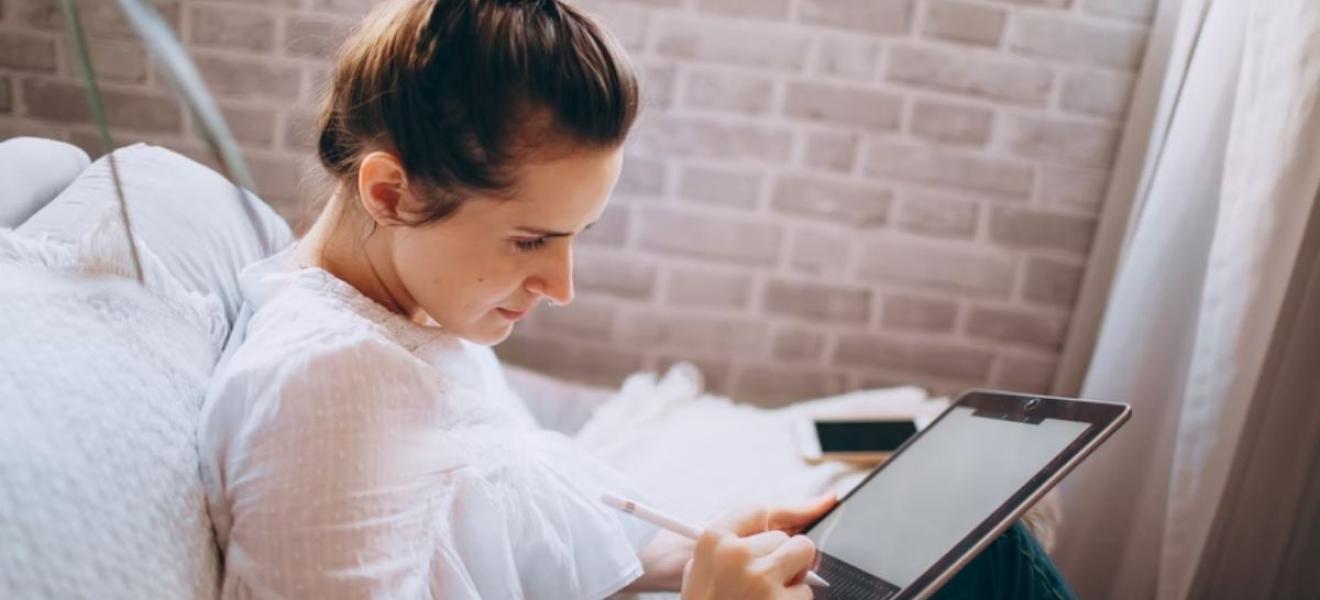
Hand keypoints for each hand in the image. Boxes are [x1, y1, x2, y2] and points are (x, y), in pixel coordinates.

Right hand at [680, 494, 836, 599]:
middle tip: (759, 580)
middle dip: (779, 557)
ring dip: (793, 576)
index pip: (758, 509)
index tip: (814, 507)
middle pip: (784, 537)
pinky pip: (806, 592)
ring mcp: (760, 579)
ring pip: (802, 556)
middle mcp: (736, 555)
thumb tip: (804, 512)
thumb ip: (738, 539)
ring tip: (766, 594)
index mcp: (713, 540)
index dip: (784, 512)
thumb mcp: (702, 568)